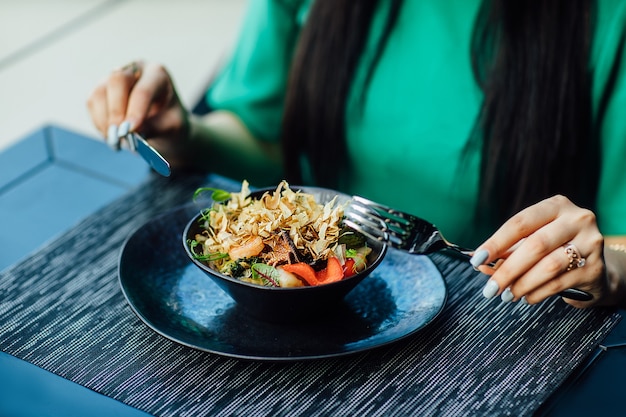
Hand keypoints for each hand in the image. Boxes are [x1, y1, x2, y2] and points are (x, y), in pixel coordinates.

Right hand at [86, 61, 188, 151]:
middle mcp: (135, 70)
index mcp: (158, 74)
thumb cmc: (171, 124)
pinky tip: (111, 137)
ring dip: (105, 120)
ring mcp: (115, 77)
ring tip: (116, 142)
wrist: (164, 127)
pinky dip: (99, 123)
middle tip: (119, 136)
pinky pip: (93, 103)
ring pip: (100, 92)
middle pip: (117, 80)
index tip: (130, 131)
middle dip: (116, 112)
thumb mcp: (173, 127)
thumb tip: (129, 129)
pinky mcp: (102, 89)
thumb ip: (154, 126)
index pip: (144, 90)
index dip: (135, 110)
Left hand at [470, 195, 609, 307]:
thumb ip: (507, 252)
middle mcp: (577, 219)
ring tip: (507, 295)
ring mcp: (590, 242)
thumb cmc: (554, 250)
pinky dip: (538, 293)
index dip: (496, 242)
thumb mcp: (531, 243)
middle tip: (490, 288)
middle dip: (507, 270)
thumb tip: (480, 265)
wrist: (594, 268)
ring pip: (549, 266)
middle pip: (535, 245)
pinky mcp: (595, 267)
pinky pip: (560, 283)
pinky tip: (526, 297)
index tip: (476, 260)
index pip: (520, 223)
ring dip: (522, 284)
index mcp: (556, 206)